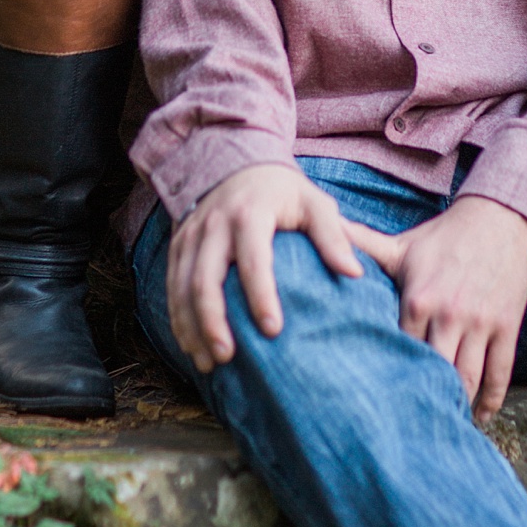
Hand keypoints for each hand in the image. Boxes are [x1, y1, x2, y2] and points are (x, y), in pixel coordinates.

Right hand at [167, 163, 362, 372]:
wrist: (238, 163)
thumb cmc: (283, 192)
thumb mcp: (313, 202)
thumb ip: (334, 235)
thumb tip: (354, 272)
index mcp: (250, 213)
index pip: (253, 259)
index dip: (261, 296)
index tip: (274, 330)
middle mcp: (214, 223)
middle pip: (205, 279)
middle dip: (213, 321)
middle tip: (228, 357)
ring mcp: (191, 235)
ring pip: (182, 287)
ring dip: (191, 327)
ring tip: (209, 363)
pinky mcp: (178, 245)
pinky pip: (172, 286)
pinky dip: (178, 318)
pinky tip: (192, 347)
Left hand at [347, 195, 526, 418]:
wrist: (498, 219)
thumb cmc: (444, 237)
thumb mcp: (402, 245)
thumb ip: (362, 245)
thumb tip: (326, 233)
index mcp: (417, 299)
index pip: (398, 350)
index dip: (390, 375)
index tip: (379, 401)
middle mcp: (448, 314)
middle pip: (434, 371)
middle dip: (424, 398)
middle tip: (410, 426)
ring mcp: (480, 322)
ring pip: (468, 377)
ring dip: (458, 404)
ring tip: (445, 422)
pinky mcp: (506, 325)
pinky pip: (500, 371)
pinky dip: (492, 400)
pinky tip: (481, 415)